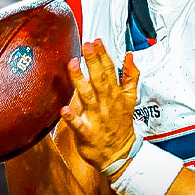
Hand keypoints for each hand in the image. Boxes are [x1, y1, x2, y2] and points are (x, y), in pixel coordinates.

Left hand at [60, 39, 140, 177]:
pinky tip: (64, 109)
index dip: (104, 55)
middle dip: (93, 62)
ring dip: (80, 81)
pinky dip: (71, 117)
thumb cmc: (121, 124)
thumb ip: (130, 76)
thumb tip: (130, 56)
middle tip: (87, 46)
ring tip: (73, 65)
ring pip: (87, 96)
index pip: (110, 70)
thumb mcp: (130, 98)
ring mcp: (95, 117)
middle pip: (100, 79)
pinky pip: (77, 124)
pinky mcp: (86, 132)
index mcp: (116, 94)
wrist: (118, 153)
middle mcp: (106, 103)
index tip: (97, 41)